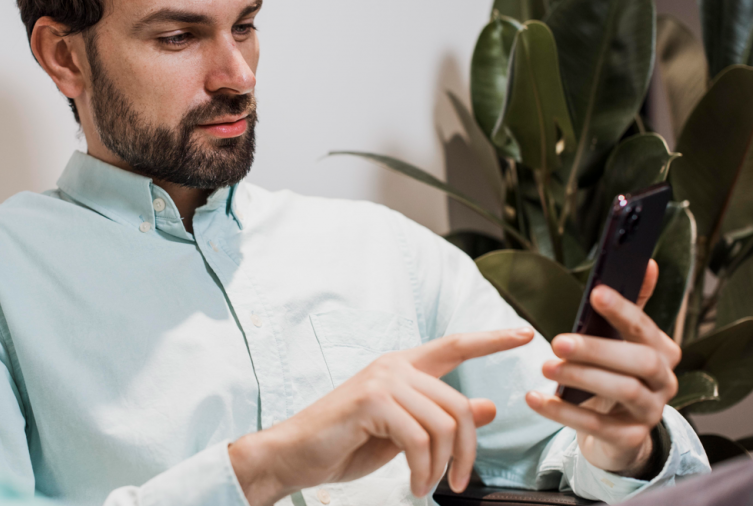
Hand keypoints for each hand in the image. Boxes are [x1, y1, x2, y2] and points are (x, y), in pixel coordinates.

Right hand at [228, 327, 534, 505]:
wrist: (295, 455)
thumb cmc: (345, 444)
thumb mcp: (403, 433)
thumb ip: (440, 417)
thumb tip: (488, 406)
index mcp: (402, 368)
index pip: (454, 345)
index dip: (491, 339)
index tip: (524, 334)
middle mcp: (395, 367)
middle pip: (459, 404)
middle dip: (466, 452)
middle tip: (457, 483)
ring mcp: (383, 380)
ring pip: (444, 424)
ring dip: (441, 467)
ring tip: (427, 486)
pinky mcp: (372, 400)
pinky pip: (420, 439)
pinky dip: (423, 471)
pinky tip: (413, 485)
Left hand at [525, 260, 680, 475]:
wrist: (619, 431)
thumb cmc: (616, 374)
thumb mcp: (623, 341)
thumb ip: (631, 306)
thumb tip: (648, 263)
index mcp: (662, 351)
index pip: (645, 327)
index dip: (623, 310)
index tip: (596, 293)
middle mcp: (663, 381)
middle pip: (640, 362)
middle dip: (598, 349)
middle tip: (557, 342)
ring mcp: (649, 412)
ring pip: (622, 391)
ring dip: (581, 377)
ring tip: (545, 366)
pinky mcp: (629, 439)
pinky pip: (597, 425)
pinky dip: (563, 412)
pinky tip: (535, 399)